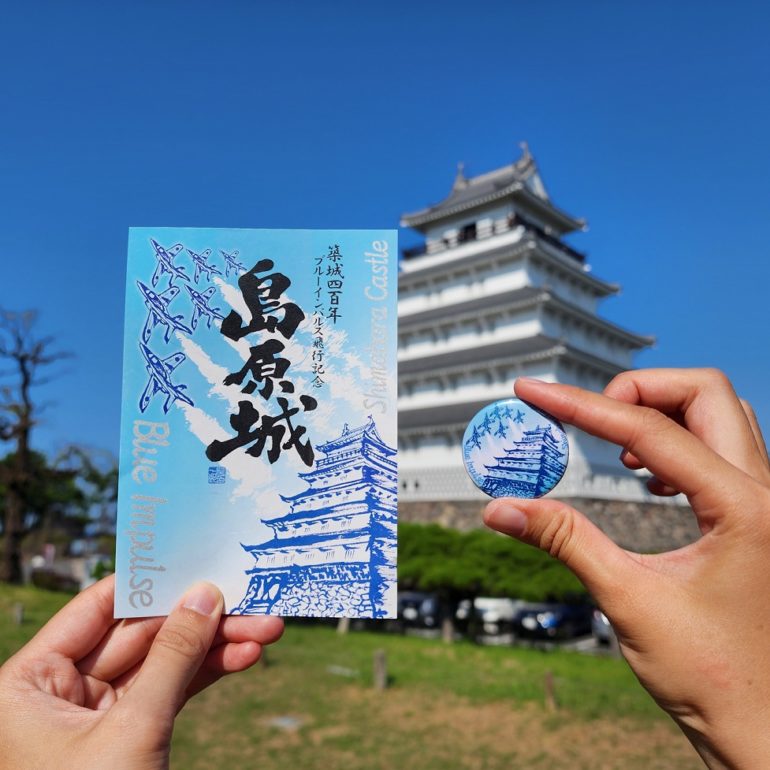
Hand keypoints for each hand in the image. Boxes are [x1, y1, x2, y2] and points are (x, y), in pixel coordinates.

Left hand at [0, 576, 283, 768]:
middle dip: (201, 620)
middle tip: (252, 601)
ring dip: (215, 648)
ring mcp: (94, 715)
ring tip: (265, 631)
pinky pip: (169, 691)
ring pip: (162, 663)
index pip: (98, 609)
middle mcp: (58, 691)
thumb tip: (206, 594)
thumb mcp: (134, 728)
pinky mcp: (125, 735)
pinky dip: (206, 676)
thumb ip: (173, 655)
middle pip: (141, 634)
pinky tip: (244, 657)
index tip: (197, 556)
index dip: (151, 580)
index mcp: (29, 681)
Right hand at [483, 369, 769, 768]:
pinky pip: (723, 449)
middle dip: (635, 391)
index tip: (533, 392)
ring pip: (718, 414)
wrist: (763, 728)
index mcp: (743, 508)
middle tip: (584, 418)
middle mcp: (768, 493)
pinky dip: (677, 443)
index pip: (647, 430)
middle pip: (701, 392)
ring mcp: (769, 503)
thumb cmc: (712, 677)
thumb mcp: (627, 599)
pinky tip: (647, 479)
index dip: (579, 405)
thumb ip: (563, 540)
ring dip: (660, 414)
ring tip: (614, 451)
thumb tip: (500, 508)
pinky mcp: (759, 516)